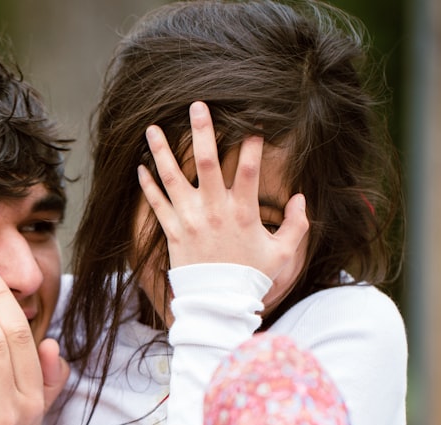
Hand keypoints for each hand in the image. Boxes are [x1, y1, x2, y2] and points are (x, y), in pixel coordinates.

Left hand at [137, 101, 308, 279]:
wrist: (218, 304)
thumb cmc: (251, 278)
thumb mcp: (282, 253)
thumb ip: (296, 224)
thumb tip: (300, 198)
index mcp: (243, 211)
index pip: (249, 168)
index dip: (252, 143)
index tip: (253, 122)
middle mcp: (214, 210)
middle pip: (207, 161)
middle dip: (202, 130)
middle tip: (197, 104)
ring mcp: (190, 220)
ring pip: (173, 177)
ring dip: (162, 150)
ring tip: (151, 128)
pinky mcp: (172, 232)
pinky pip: (156, 204)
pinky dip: (147, 185)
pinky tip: (140, 166)